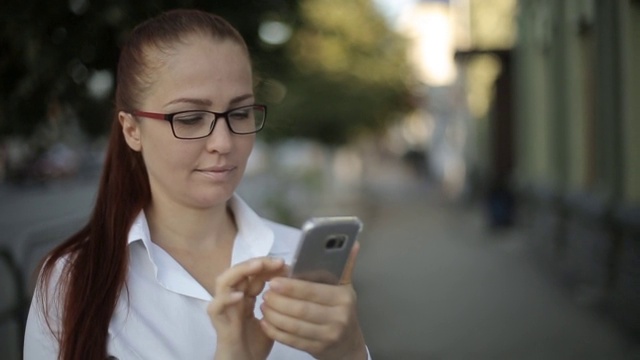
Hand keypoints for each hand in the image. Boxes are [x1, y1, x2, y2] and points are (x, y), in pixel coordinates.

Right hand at [207, 257, 286, 359]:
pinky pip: (216, 306)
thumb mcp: (272, 320)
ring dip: (241, 271)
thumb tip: (292, 283)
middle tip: (277, 261)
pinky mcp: (217, 321)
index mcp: (244, 296)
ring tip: (258, 267)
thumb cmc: (255, 345)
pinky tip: (241, 296)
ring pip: (224, 281)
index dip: (269, 266)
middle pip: (240, 271)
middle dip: (258, 263)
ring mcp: (223, 307)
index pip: (254, 274)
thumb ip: (277, 303)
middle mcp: (232, 297)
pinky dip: (226, 298)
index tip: (286, 265)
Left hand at [259, 242, 367, 359]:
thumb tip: (353, 243)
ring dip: (275, 316)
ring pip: (294, 326)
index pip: (313, 291)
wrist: (348, 344)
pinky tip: (265, 323)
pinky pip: (292, 341)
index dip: (291, 287)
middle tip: (265, 293)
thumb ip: (345, 265)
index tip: (273, 281)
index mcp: (343, 298)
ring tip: (263, 306)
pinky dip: (276, 332)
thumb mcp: (346, 287)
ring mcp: (328, 336)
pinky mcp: (317, 349)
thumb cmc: (343, 309)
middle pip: (301, 309)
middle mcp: (338, 317)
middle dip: (279, 302)